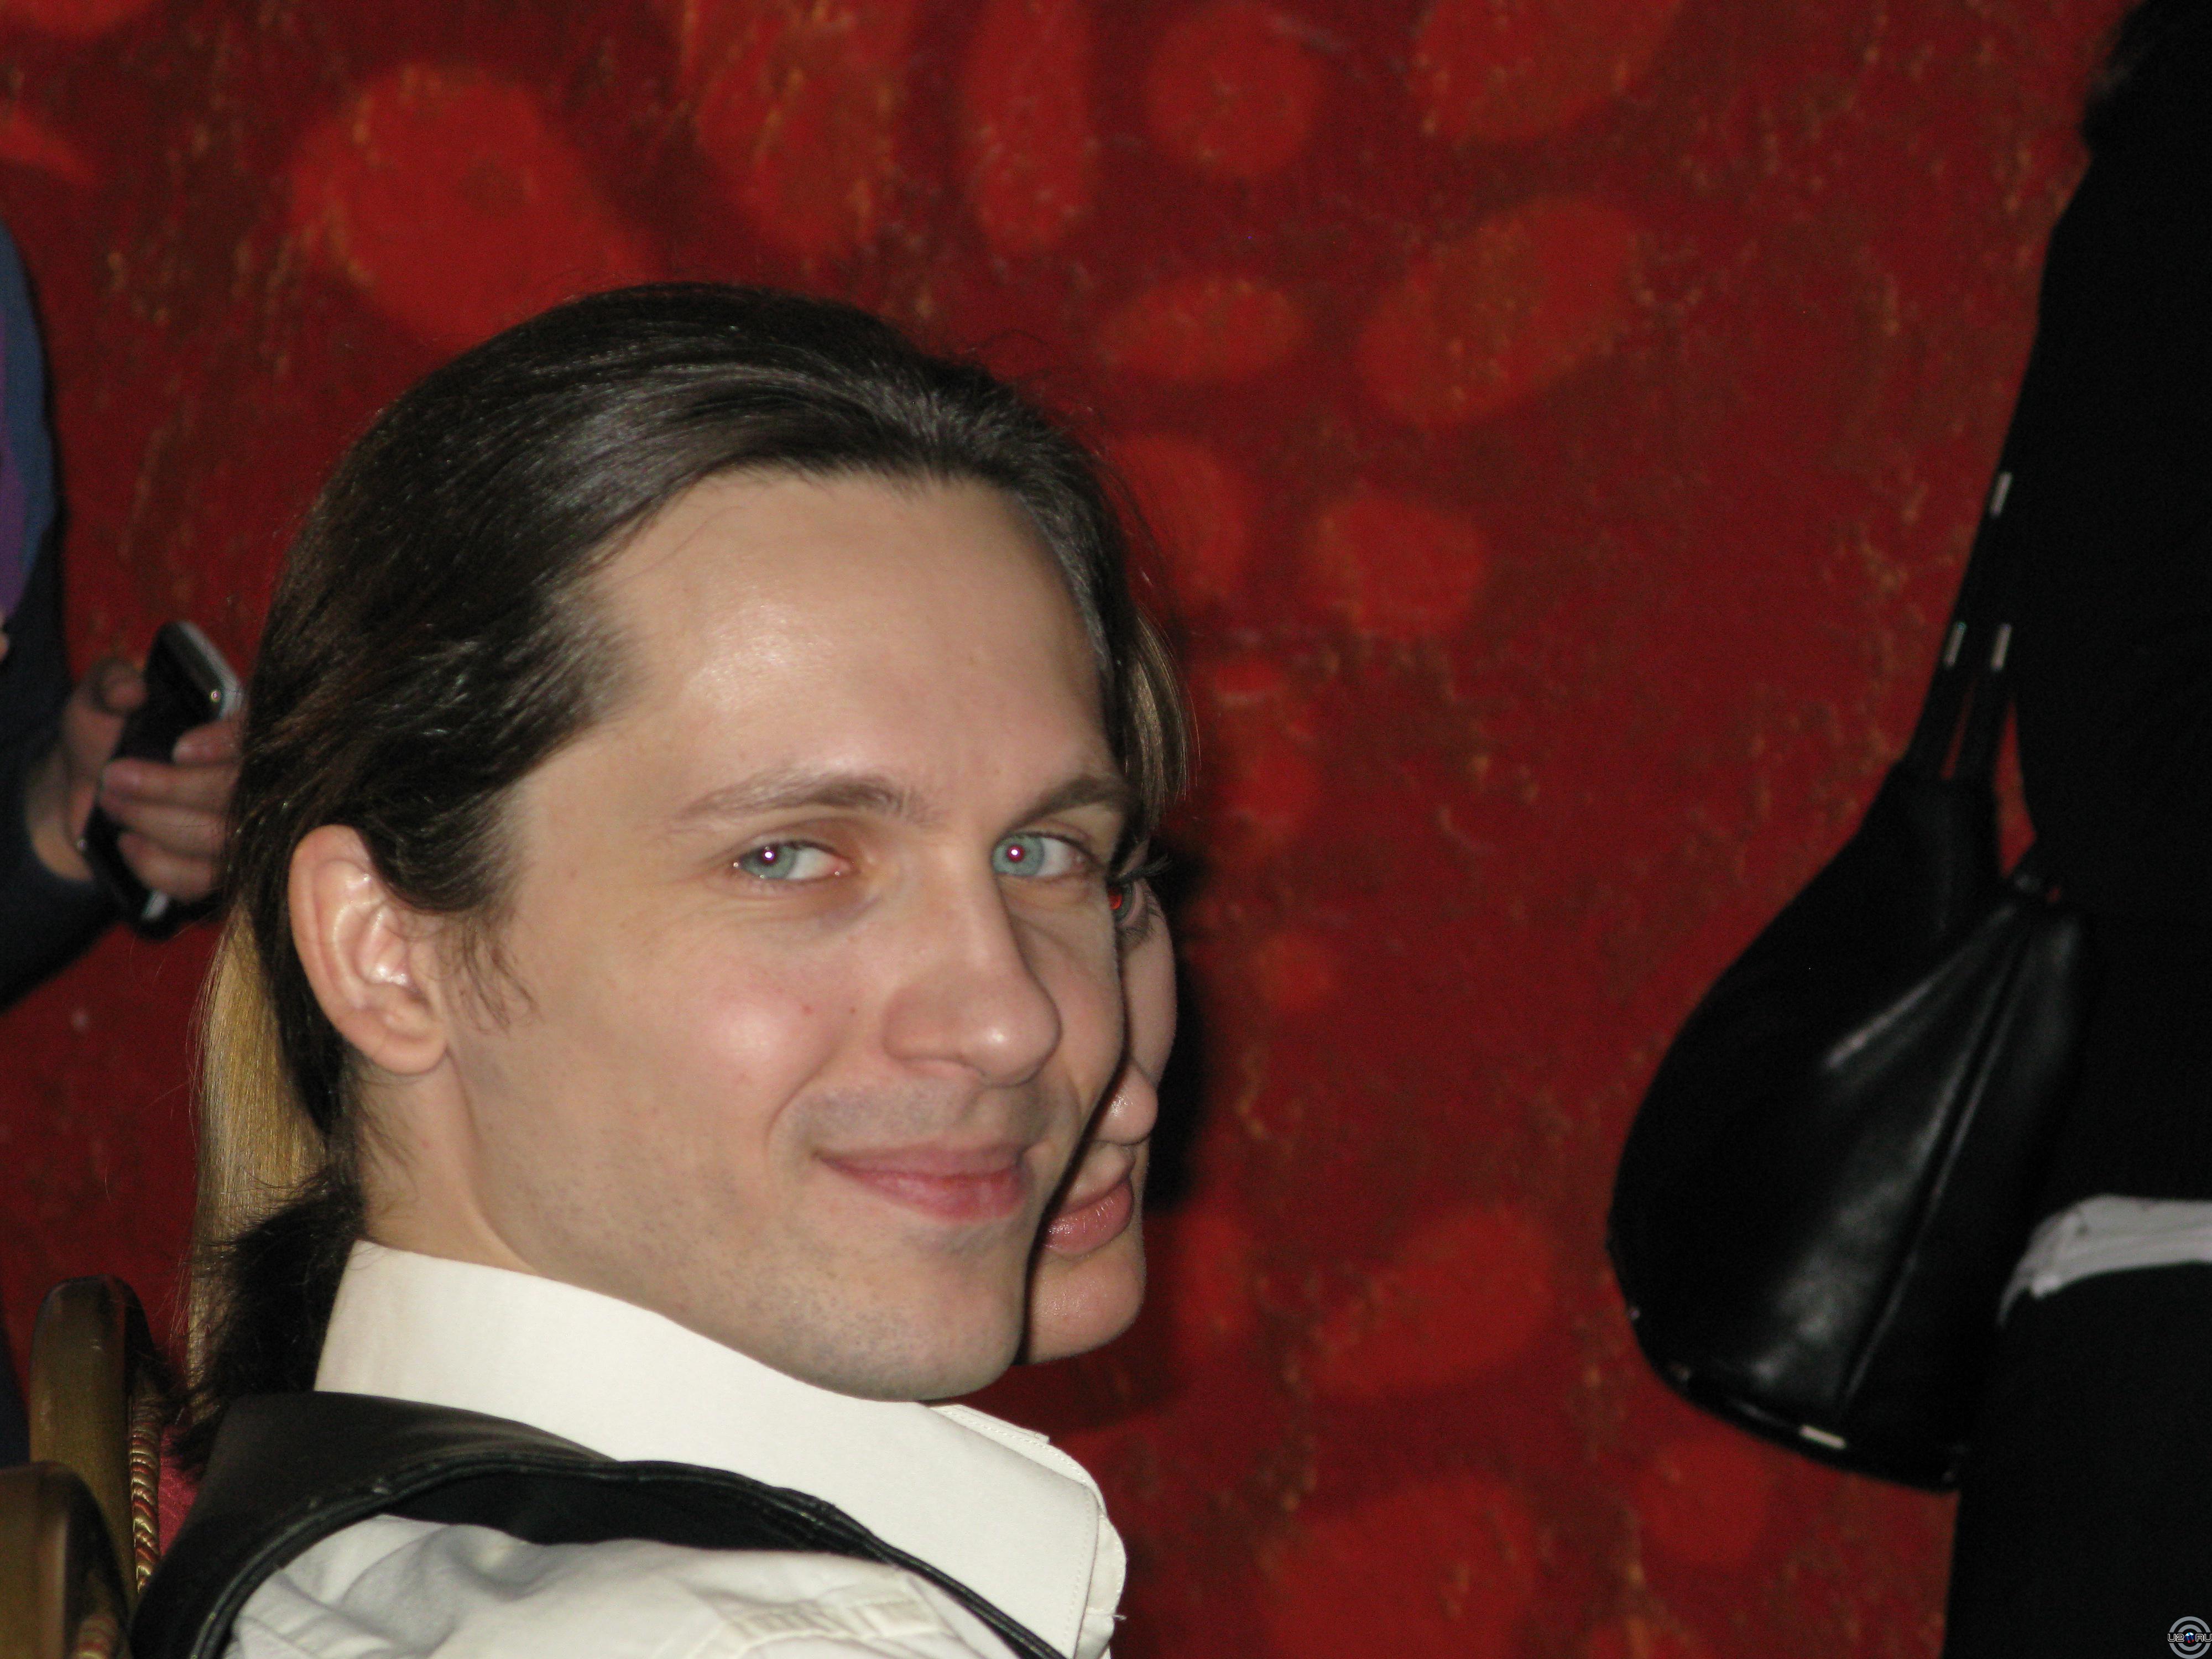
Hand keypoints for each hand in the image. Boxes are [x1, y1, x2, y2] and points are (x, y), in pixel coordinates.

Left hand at [25, 656, 242, 901]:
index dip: (228, 744)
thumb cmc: (104, 733)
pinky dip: (158, 866)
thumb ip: (110, 682)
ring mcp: (245, 831)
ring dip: (157, 825)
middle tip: (114, 778)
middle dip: (172, 789)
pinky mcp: (222, 872)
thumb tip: (132, 690)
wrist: (90, 788)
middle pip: (241, 794)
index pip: (259, 734)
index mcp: (239, 724)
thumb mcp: (100, 697)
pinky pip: (201, 881)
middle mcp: (255, 779)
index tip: (179, 749)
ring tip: (111, 803)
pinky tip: (129, 844)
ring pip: (220, 841)